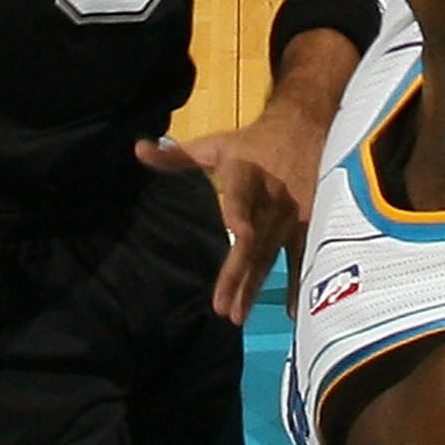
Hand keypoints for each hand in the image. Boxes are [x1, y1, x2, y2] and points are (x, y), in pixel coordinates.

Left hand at [138, 97, 326, 321]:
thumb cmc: (251, 142)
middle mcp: (270, 198)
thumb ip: (176, 155)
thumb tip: (139, 150)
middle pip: (252, 242)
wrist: (303, 129)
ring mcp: (290, 215)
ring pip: (269, 256)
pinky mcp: (306, 224)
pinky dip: (296, 285)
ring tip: (237, 315)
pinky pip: (299, 258)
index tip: (239, 232)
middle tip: (221, 308)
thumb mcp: (213, 145)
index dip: (240, 213)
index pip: (241, 196)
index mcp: (245, 175)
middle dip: (238, 275)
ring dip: (254, 287)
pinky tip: (290, 312)